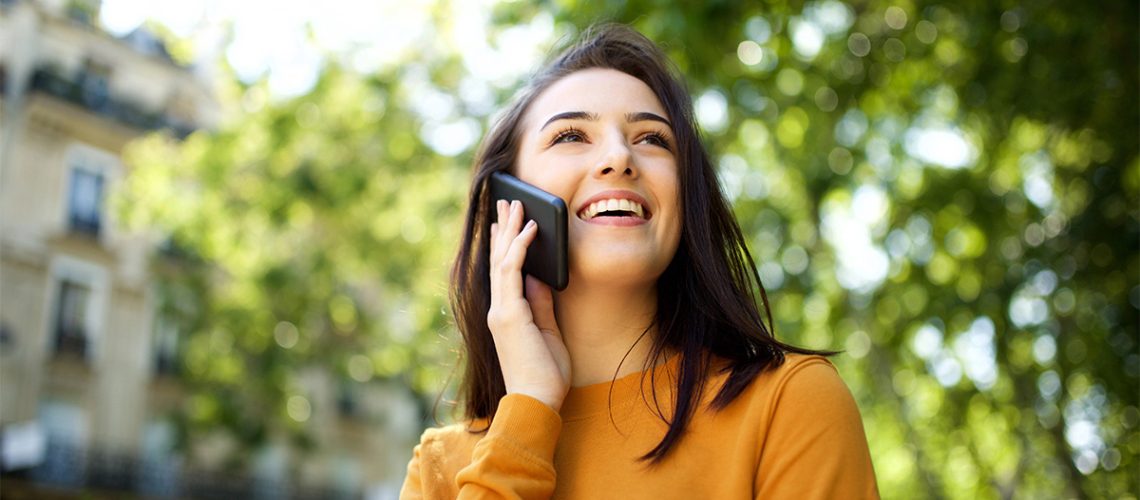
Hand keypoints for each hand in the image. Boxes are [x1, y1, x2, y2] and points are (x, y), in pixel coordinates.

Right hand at [487, 199, 571, 411]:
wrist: (536, 402)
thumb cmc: (545, 375)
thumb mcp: (548, 332)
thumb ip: (541, 304)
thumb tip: (539, 277)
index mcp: (507, 315)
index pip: (503, 272)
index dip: (503, 245)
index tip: (504, 225)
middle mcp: (499, 310)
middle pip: (499, 260)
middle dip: (504, 228)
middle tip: (507, 202)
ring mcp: (502, 311)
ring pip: (503, 260)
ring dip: (510, 230)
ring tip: (516, 205)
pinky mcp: (510, 314)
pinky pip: (513, 272)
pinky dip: (521, 248)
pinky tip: (531, 230)